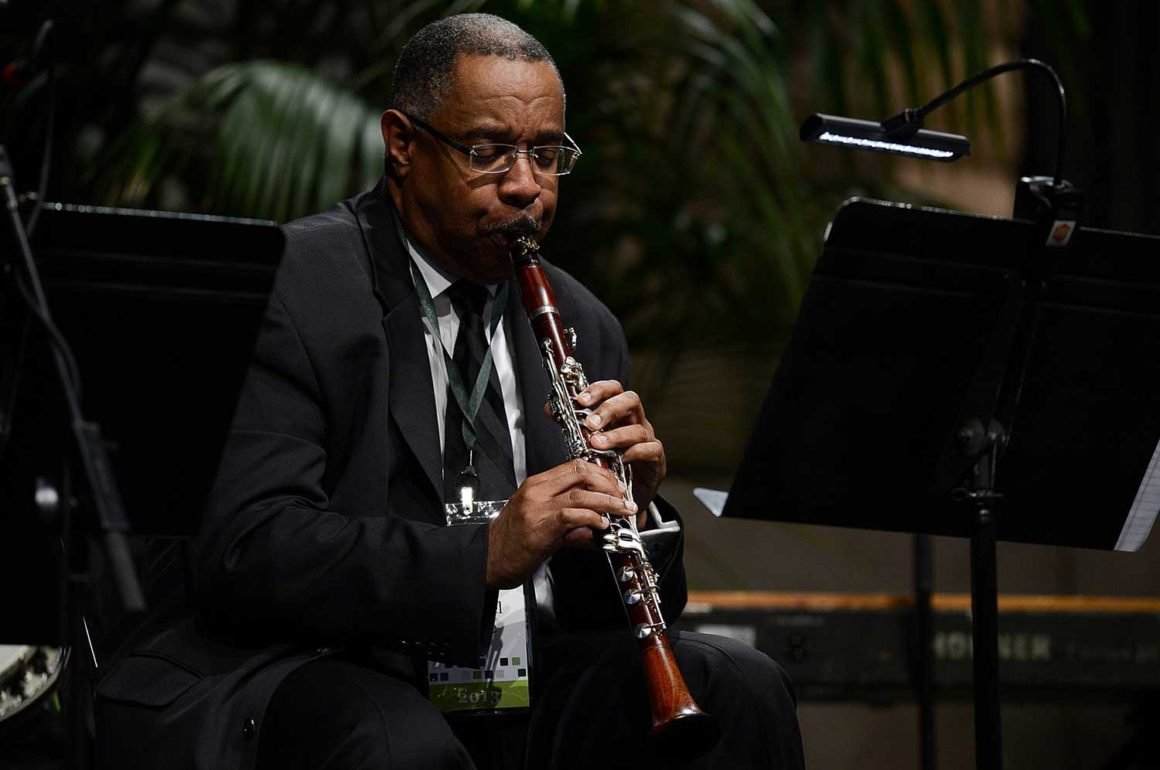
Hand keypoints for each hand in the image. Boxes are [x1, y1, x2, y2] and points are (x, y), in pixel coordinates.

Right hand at [486, 459, 637, 589]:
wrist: (488, 558)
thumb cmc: (511, 542)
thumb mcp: (540, 521)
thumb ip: (568, 519)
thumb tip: (594, 523)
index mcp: (537, 484)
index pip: (574, 466)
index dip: (600, 473)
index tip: (614, 484)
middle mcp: (537, 490)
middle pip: (581, 472)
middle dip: (608, 482)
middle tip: (623, 496)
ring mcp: (538, 506)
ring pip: (582, 493)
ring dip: (608, 501)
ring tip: (623, 509)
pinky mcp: (541, 525)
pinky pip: (573, 515)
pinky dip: (592, 517)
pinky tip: (602, 524)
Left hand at [576, 380, 665, 511]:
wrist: (625, 495)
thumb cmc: (609, 463)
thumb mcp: (587, 441)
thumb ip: (571, 423)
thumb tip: (550, 408)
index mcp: (619, 413)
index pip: (613, 390)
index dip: (598, 390)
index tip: (581, 400)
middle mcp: (636, 422)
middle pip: (630, 401)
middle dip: (609, 410)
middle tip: (590, 424)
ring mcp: (648, 440)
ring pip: (638, 429)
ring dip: (616, 435)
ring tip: (596, 444)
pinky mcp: (657, 460)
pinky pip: (652, 450)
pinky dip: (636, 452)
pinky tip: (622, 458)